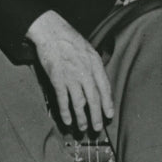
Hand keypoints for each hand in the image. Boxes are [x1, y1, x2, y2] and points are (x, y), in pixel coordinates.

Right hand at [26, 10, 112, 131]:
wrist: (52, 32)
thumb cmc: (71, 40)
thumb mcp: (89, 50)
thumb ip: (95, 66)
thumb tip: (100, 82)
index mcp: (95, 64)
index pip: (105, 87)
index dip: (107, 103)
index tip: (109, 115)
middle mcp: (85, 72)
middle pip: (94, 99)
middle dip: (96, 115)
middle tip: (97, 128)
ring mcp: (71, 77)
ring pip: (79, 103)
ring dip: (81, 117)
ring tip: (83, 128)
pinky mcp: (57, 79)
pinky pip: (63, 100)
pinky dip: (65, 112)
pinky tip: (67, 121)